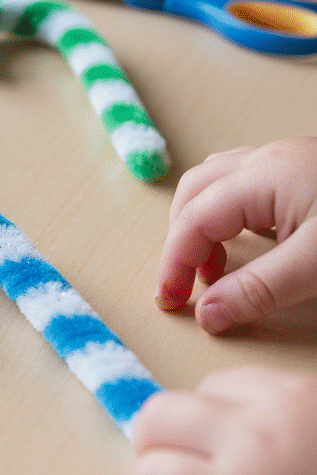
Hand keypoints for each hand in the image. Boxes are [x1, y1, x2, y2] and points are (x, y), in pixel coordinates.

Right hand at [155, 138, 316, 332]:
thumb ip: (259, 290)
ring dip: (204, 224)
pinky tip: (250, 240)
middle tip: (189, 285)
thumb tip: (206, 315)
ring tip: (216, 265)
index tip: (171, 302)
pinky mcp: (306, 170)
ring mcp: (288, 161)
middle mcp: (268, 159)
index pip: (194, 221)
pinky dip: (231, 214)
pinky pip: (247, 185)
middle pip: (195, 193)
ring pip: (218, 184)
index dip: (174, 264)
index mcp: (262, 176)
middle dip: (182, 241)